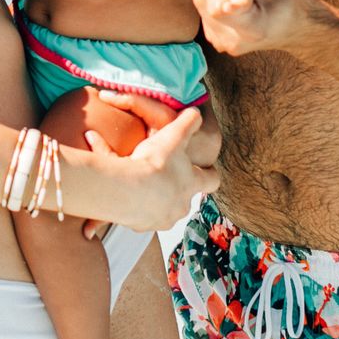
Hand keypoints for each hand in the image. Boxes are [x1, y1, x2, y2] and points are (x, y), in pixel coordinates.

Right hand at [76, 91, 222, 238]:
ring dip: (156, 198)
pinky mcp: (143, 226)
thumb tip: (196, 112)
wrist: (128, 189)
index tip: (207, 169)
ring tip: (141, 184)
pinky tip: (126, 195)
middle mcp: (182, 205)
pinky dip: (136, 208)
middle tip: (164, 174)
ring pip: (164, 209)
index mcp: (192, 183)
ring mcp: (163, 218)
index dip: (210, 173)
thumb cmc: (155, 163)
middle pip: (186, 197)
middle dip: (176, 187)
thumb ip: (188, 121)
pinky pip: (142, 218)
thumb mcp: (174, 135)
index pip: (212, 180)